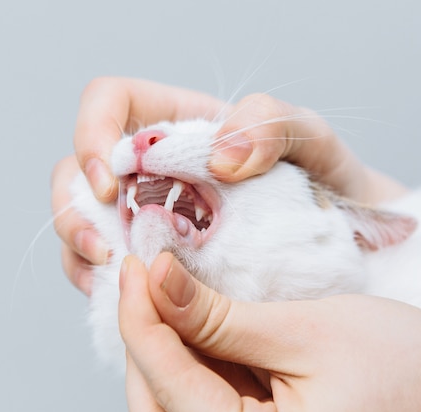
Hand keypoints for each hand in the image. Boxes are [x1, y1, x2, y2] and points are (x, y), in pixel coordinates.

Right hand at [52, 77, 407, 293]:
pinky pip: (106, 267)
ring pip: (83, 222)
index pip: (108, 104)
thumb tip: (219, 155)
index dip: (92, 134)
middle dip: (75, 208)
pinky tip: (126, 298)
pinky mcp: (155, 260)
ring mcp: (149, 217)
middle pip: (77, 171)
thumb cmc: (326, 183)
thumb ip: (272, 125)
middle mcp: (153, 170)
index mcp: (178, 124)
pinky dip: (102, 282)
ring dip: (80, 249)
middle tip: (108, 247)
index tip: (112, 180)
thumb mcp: (311, 139)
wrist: (344, 242)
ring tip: (114, 277)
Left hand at [119, 253, 420, 411]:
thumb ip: (221, 318)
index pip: (164, 380)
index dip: (138, 316)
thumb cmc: (408, 371)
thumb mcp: (307, 333)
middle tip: (141, 270)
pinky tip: (192, 311)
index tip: (133, 262)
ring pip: (174, 393)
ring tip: (162, 284)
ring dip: (163, 337)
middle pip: (157, 395)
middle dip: (143, 330)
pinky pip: (204, 390)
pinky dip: (191, 349)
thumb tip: (156, 279)